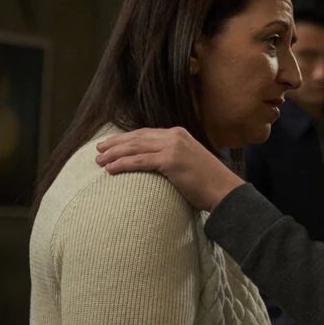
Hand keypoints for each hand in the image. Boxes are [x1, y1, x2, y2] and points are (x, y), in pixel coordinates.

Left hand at [95, 127, 243, 210]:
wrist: (225, 191)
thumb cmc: (208, 184)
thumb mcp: (190, 164)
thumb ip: (173, 159)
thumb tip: (156, 167)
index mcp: (179, 134)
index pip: (146, 133)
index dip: (126, 138)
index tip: (112, 144)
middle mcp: (175, 136)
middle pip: (137, 137)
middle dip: (115, 143)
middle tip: (97, 148)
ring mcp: (173, 146)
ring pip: (135, 147)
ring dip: (113, 153)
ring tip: (98, 159)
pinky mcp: (171, 160)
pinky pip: (140, 161)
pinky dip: (122, 164)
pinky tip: (109, 168)